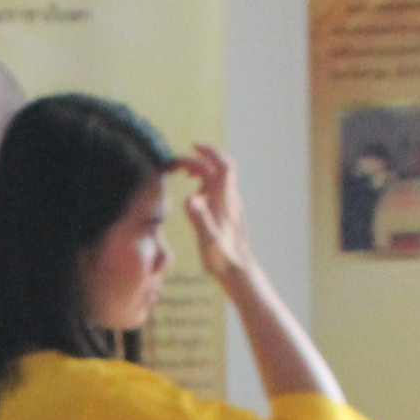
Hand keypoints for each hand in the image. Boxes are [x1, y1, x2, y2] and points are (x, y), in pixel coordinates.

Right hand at [176, 143, 255, 289]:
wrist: (239, 272)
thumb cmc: (223, 259)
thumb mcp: (208, 241)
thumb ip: (199, 218)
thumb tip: (190, 198)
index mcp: (224, 202)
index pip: (222, 166)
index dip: (210, 152)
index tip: (194, 147)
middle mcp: (230, 200)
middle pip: (219, 168)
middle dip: (201, 160)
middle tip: (180, 164)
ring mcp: (230, 206)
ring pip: (219, 179)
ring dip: (203, 171)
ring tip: (186, 175)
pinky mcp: (228, 214)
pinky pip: (218, 191)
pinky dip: (205, 185)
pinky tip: (196, 196)